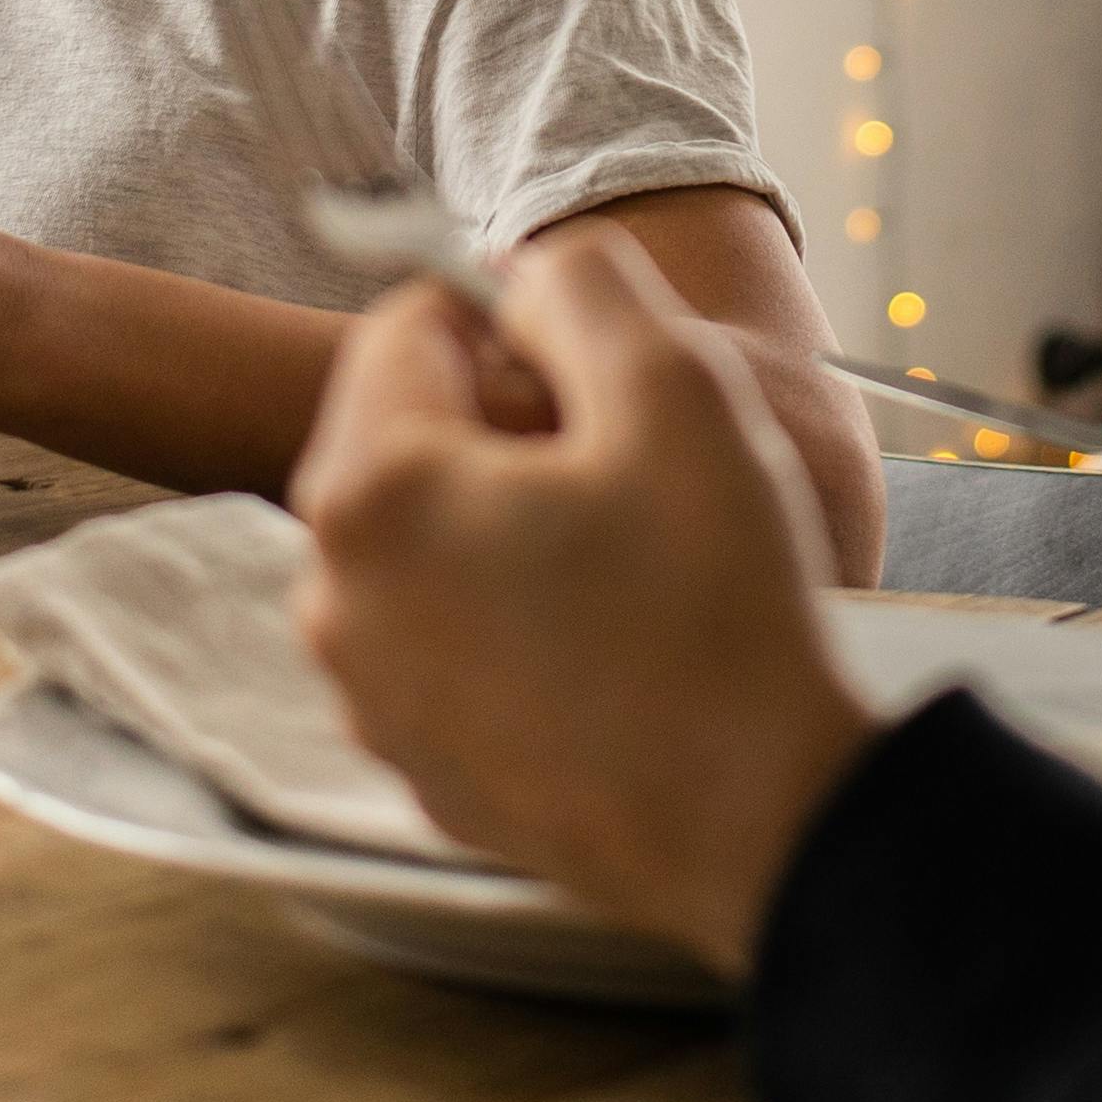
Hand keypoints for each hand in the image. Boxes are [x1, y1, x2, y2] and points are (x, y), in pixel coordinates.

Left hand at [290, 231, 874, 975]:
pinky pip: (447, 638)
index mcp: (372, 492)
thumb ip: (582, 284)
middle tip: (622, 481)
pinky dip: (510, 620)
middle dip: (503, 429)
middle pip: (404, 435)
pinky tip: (609, 648)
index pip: (407, 324)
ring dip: (507, 524)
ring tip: (622, 567)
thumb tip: (522, 276)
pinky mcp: (417, 765)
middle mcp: (335, 598)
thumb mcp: (677, 386)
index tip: (604, 391)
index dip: (517, 327)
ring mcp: (370, 697)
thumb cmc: (718, 608)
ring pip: (427, 539)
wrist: (765, 824)